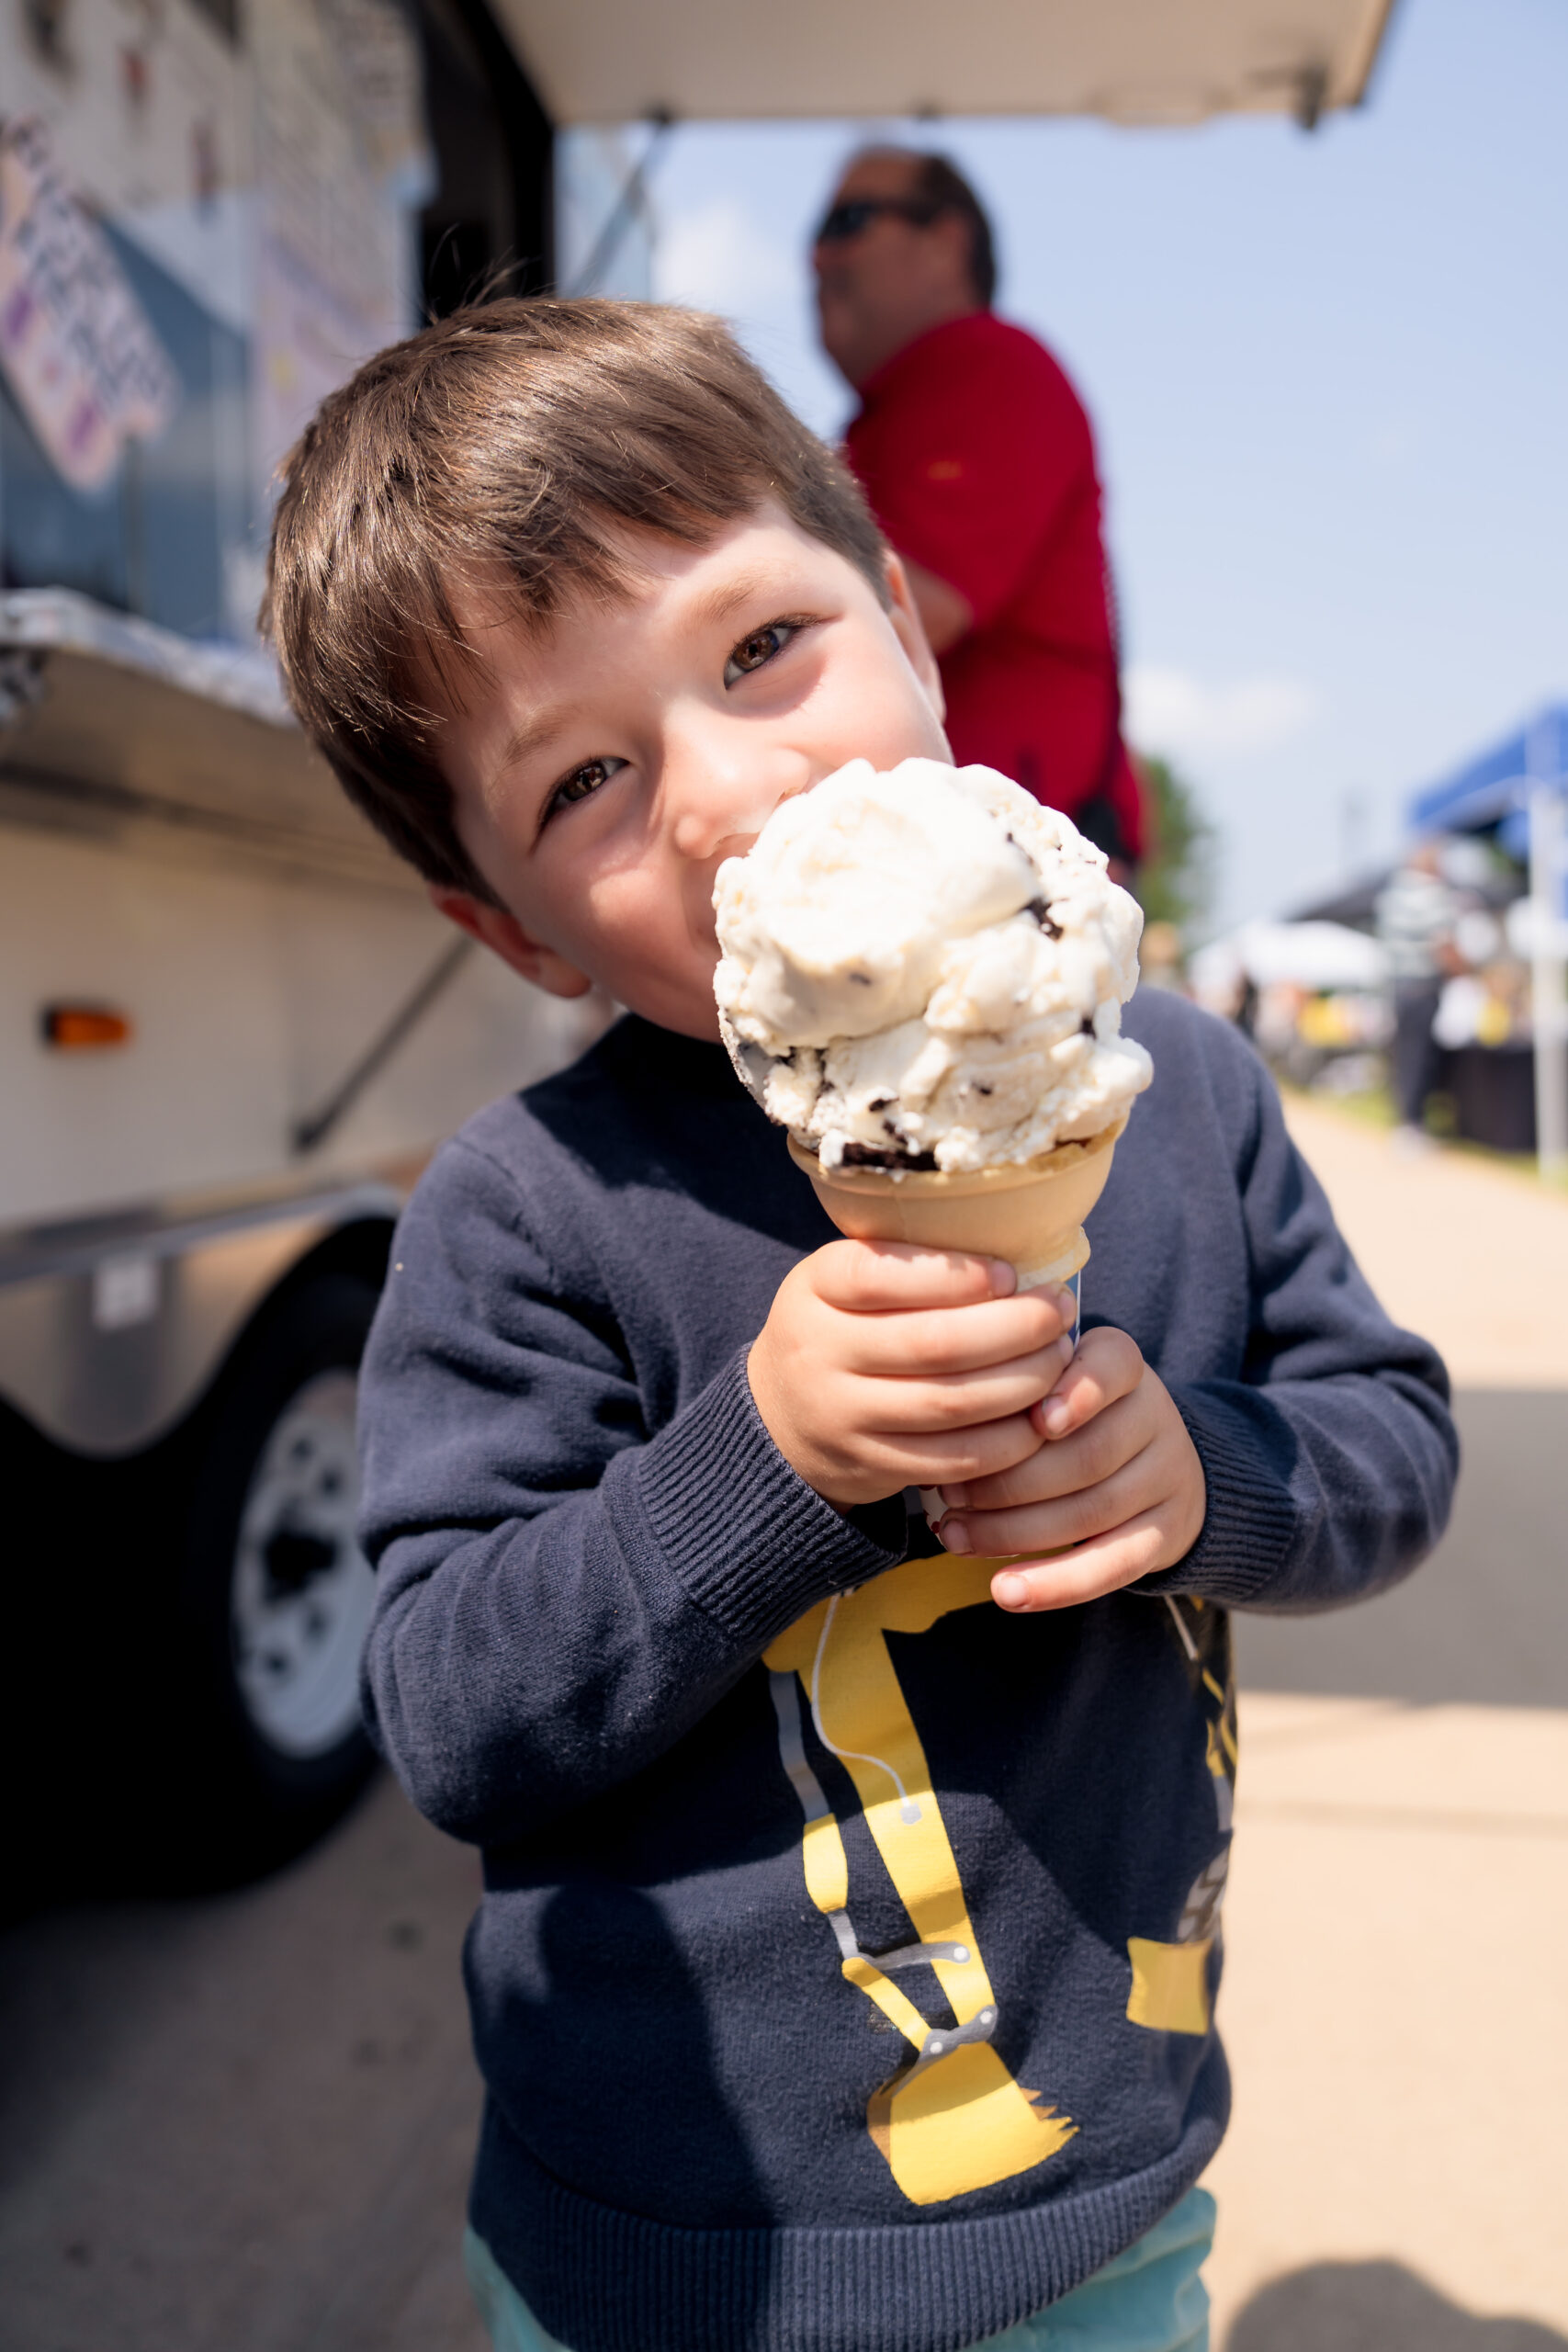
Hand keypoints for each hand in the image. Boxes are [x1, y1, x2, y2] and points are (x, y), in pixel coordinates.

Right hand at [748, 1244, 1077, 1510]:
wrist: (782, 1415)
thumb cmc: (843, 1328)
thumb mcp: (844, 1283)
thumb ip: (908, 1266)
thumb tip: (1020, 1261)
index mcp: (815, 1288)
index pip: (882, 1276)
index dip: (957, 1276)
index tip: (1012, 1275)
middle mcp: (819, 1351)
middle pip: (934, 1343)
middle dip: (1015, 1328)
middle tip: (1058, 1313)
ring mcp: (842, 1415)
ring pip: (951, 1404)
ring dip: (1022, 1382)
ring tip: (1059, 1360)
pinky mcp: (870, 1465)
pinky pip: (954, 1457)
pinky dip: (1008, 1439)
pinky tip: (1037, 1413)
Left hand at [934, 1326, 1205, 1610]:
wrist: (1156, 1466)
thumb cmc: (1072, 1416)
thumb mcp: (1052, 1381)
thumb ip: (1012, 1392)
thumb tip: (940, 1429)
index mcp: (1124, 1365)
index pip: (1114, 1364)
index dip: (1079, 1392)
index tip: (1037, 1421)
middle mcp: (1154, 1416)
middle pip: (1088, 1453)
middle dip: (1009, 1480)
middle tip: (948, 1493)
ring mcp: (1166, 1477)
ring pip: (1093, 1512)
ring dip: (1014, 1532)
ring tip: (956, 1537)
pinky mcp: (1165, 1534)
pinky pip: (1114, 1565)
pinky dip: (1057, 1584)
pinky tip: (1007, 1592)